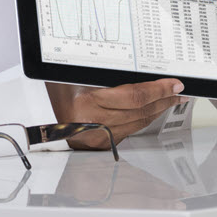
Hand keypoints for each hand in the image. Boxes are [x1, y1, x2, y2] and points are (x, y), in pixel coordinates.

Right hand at [46, 79, 187, 147]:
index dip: (158, 90)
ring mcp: (94, 137)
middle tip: (180, 91)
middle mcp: (91, 124)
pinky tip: (154, 111)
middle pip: (140, 112)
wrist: (36, 112)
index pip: (134, 97)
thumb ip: (107, 74)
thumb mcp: (78, 74)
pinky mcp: (98, 145)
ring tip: (173, 100)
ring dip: (158, 111)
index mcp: (85, 103)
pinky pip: (128, 131)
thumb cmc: (56, 89)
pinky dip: (143, 120)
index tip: (174, 84)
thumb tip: (146, 71)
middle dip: (165, 100)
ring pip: (137, 123)